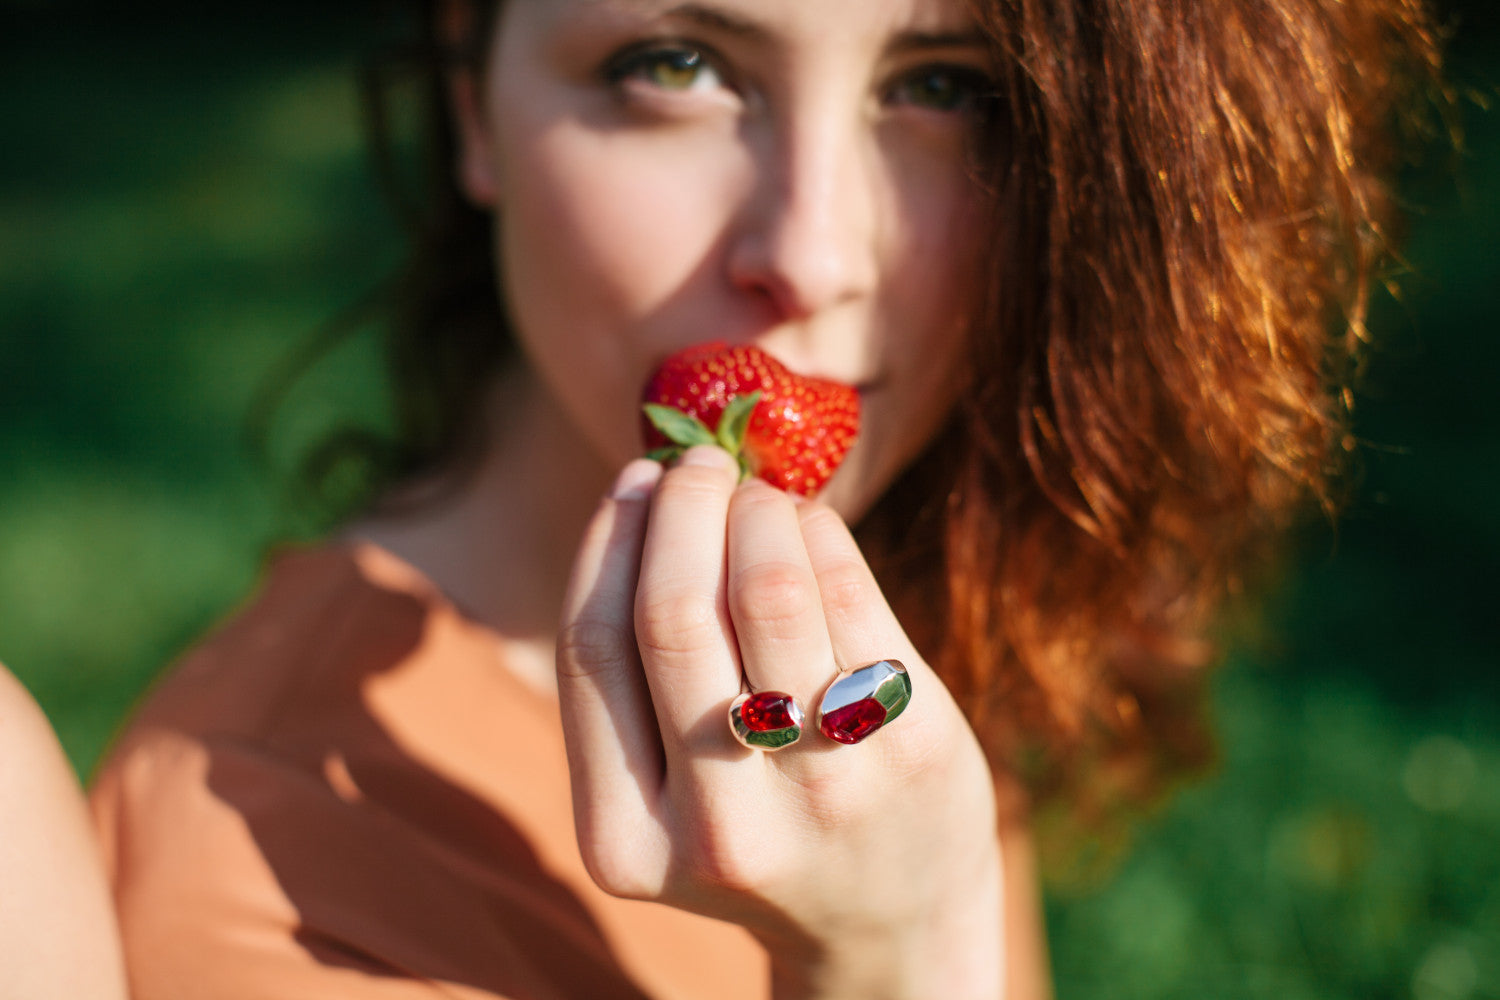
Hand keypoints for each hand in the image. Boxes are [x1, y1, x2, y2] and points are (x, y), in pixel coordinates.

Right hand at [557, 446, 1004, 999]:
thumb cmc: (755, 822)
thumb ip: (637, 675)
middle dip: (681, 510)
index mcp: (626, 843)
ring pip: (767, 590)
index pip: (592, 650)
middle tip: (695, 463)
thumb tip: (646, 489)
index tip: (633, 481)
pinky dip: (819, 535)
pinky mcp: (910, 745)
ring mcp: (826, 788)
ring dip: (755, 510)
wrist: (888, 918)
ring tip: (754, 496)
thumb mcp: (664, 795)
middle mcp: (721, 826)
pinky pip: (850, 594)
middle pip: (674, 612)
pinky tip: (808, 528)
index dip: (610, 544)